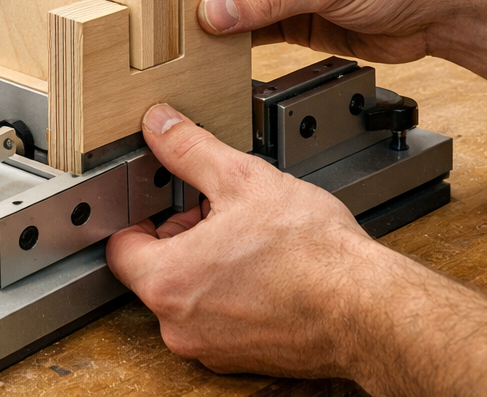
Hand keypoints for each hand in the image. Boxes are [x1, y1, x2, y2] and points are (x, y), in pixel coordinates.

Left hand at [106, 104, 486, 395]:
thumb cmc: (311, 253)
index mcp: (166, 281)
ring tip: (252, 235)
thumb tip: (160, 126)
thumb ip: (191, 150)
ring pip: (191, 295)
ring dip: (210, 263)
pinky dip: (235, 292)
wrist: (366, 308)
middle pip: (157, 270)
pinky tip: (268, 266)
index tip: (165, 199)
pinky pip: (220, 318)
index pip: (120, 246)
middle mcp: (178, 325)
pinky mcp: (242, 360)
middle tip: (221, 209)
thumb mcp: (243, 178)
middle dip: (184, 235)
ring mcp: (210, 348)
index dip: (142, 215)